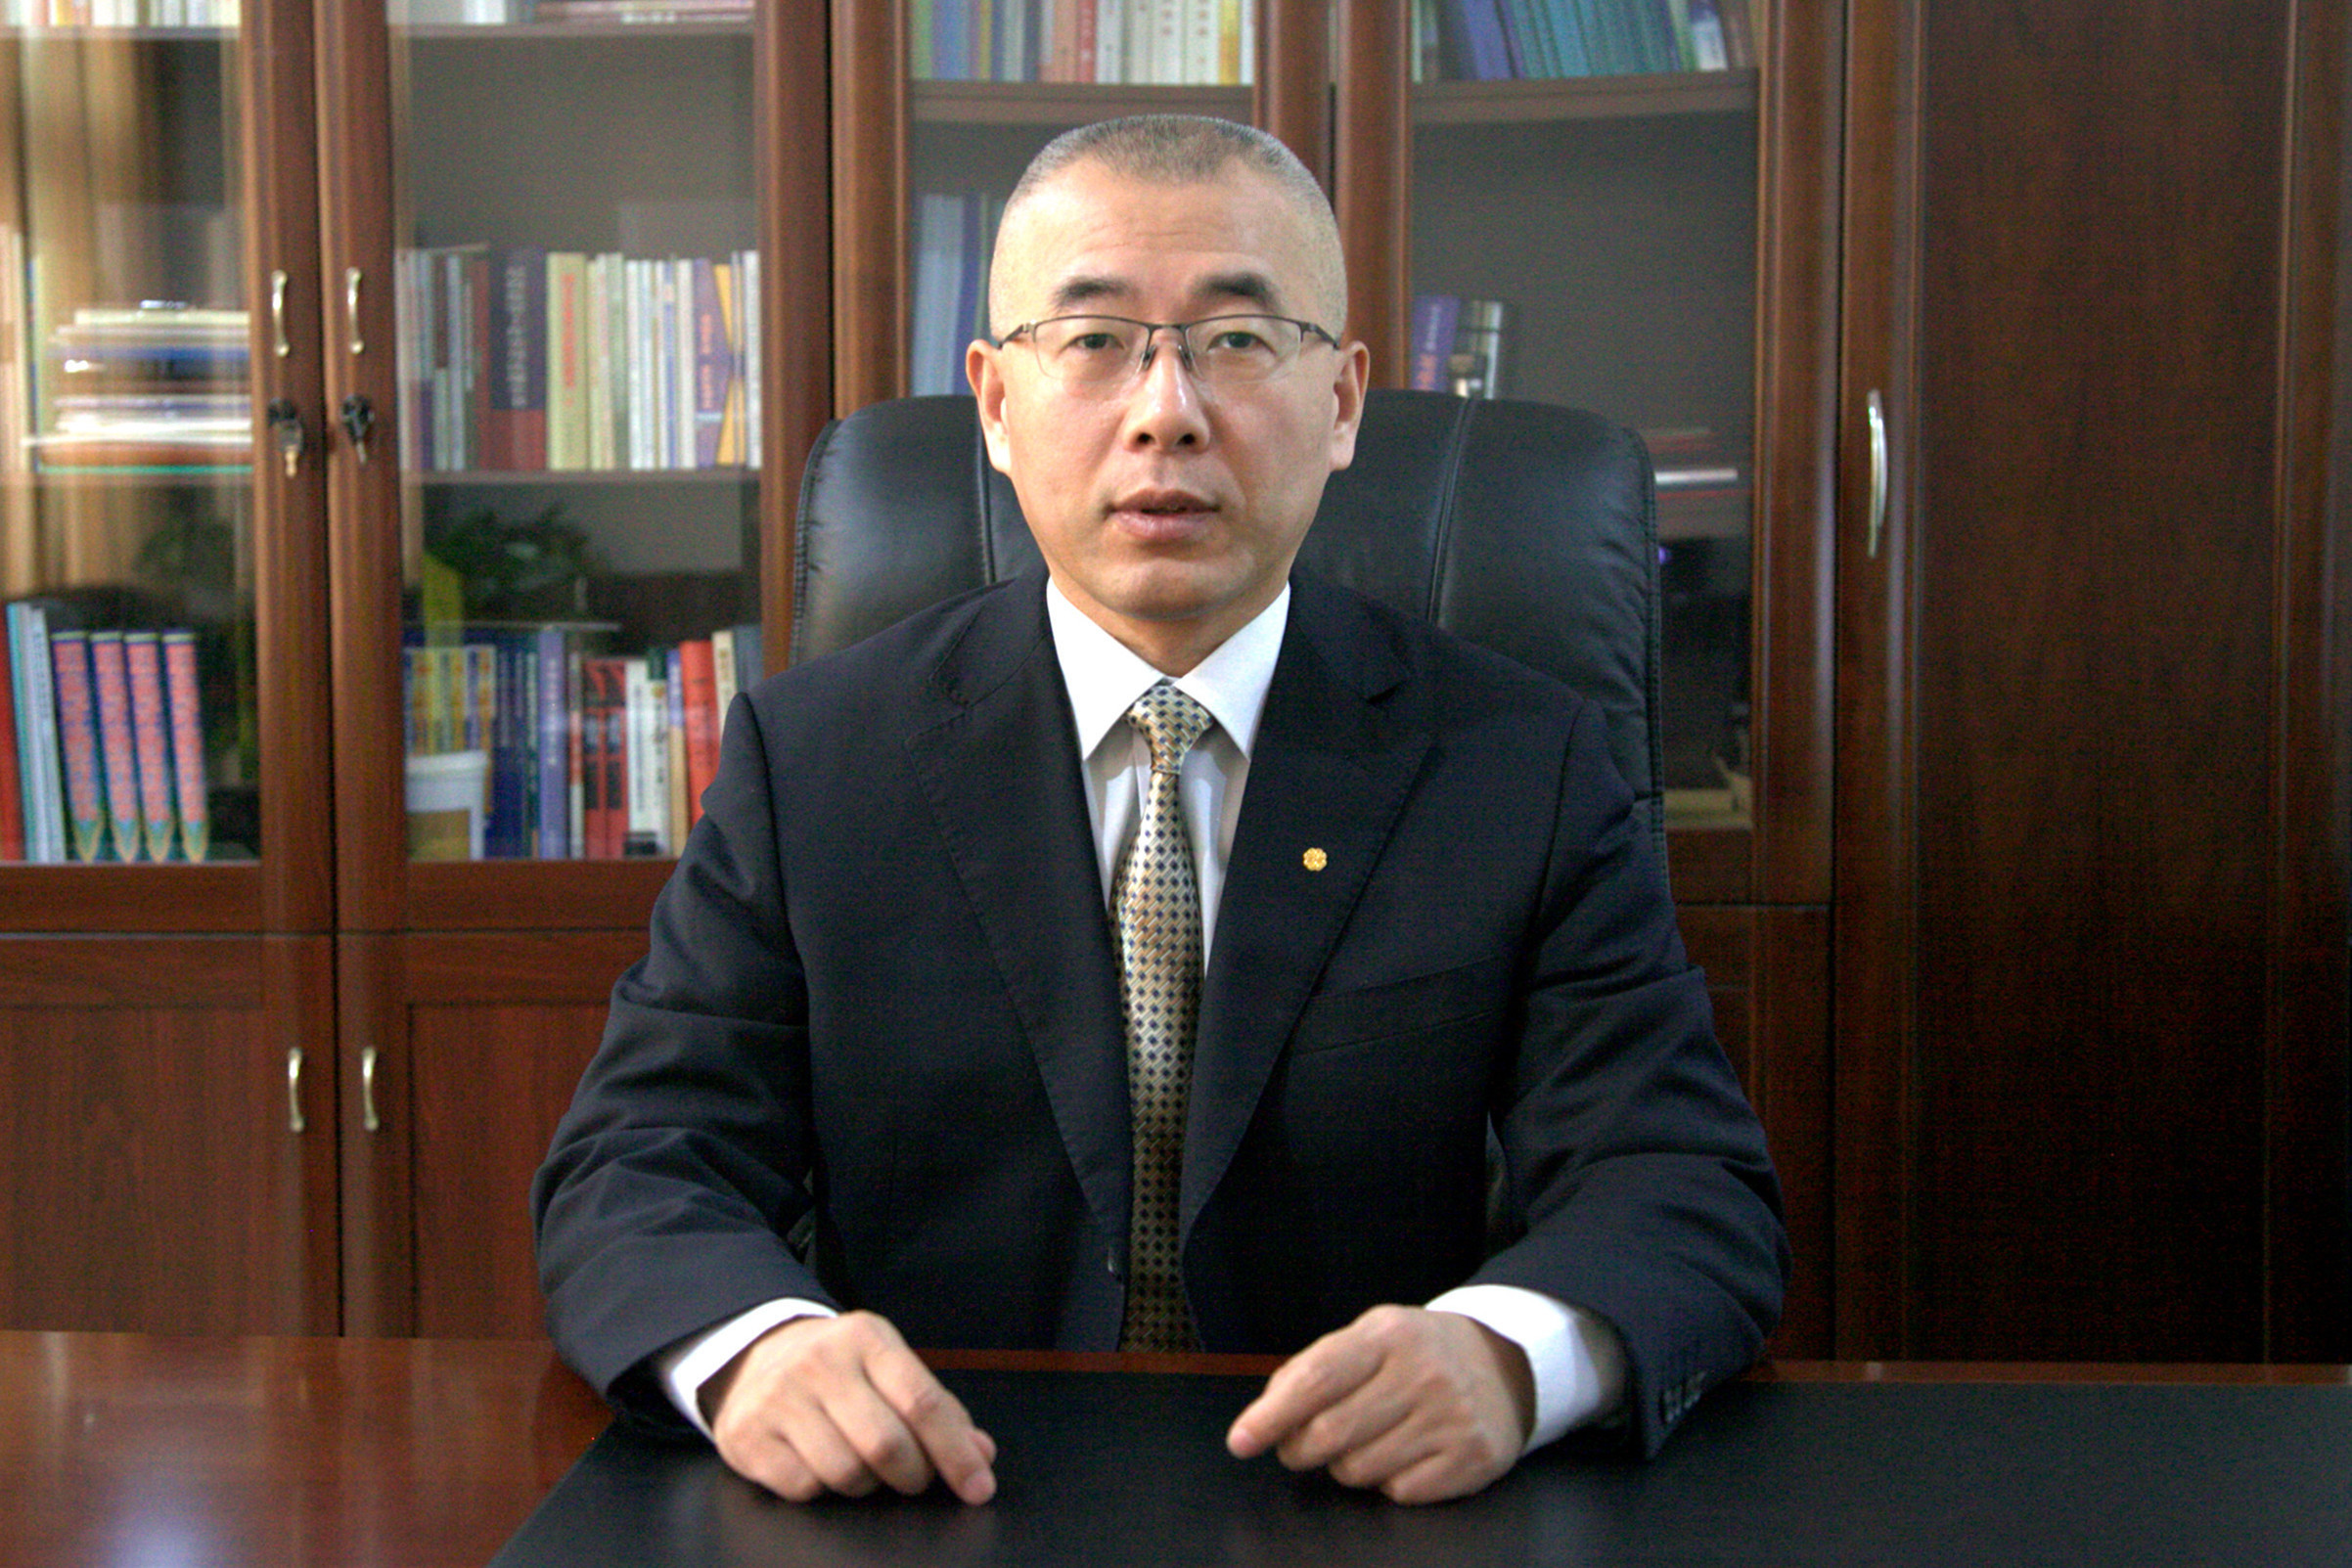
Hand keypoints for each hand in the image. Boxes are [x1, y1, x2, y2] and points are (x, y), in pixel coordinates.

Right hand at [702, 1310, 997, 1503]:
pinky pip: (804, 1487)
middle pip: (886, 1445)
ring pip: (846, 1473)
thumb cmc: (838, 1369)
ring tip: (863, 1463)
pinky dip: (823, 1489)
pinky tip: (820, 1463)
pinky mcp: (747, 1434)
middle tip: (915, 1476)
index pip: (922, 1402)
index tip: (978, 1486)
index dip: (956, 1452)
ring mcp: (779, 1397)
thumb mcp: (889, 1368)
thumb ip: (937, 1410)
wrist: (755, 1356)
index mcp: (867, 1338)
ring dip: (868, 1484)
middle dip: (914, 1475)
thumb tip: (980, 1454)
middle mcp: (820, 1362)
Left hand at [1225, 1305, 1534, 1504]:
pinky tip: (1405, 1452)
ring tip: (1366, 1439)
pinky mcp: (1471, 1458)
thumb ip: (1316, 1367)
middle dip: (1299, 1448)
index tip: (1241, 1441)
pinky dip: (1388, 1481)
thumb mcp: (1371, 1337)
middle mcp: (1423, 1372)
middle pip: (1330, 1434)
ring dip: (1346, 1465)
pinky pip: (1398, 1491)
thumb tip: (1267, 1414)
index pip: (1317, 1379)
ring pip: (1358, 1470)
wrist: (1504, 1366)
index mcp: (1388, 1334)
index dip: (1271, 1415)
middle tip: (1298, 1445)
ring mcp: (1450, 1417)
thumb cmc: (1418, 1354)